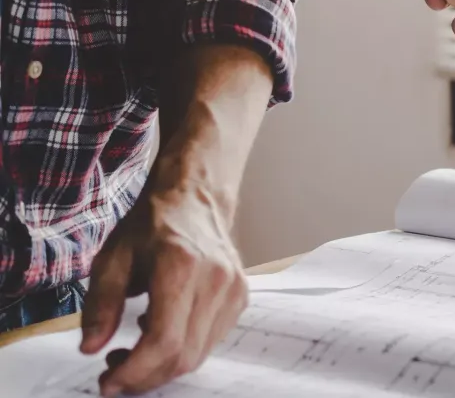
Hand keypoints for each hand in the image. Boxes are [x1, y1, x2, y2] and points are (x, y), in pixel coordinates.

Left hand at [81, 160, 246, 395]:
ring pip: (199, 355)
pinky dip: (181, 351)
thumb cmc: (152, 225)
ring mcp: (235, 290)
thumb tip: (91, 348)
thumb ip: (100, 304)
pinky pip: (210, 342)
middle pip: (184, 356)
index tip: (108, 383)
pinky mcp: (241, 298)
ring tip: (132, 352)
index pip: (164, 341)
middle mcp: (217, 280)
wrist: (195, 198)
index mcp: (183, 266)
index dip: (135, 372)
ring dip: (162, 368)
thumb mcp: (113, 258)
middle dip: (145, 377)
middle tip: (114, 373)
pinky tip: (161, 333)